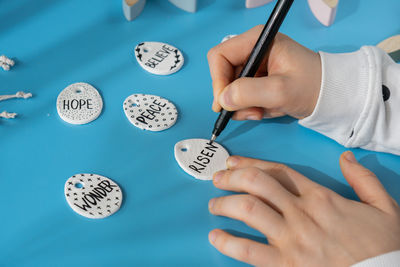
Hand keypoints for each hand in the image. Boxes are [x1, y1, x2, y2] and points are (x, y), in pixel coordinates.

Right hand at [207, 25, 321, 119]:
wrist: (331, 97)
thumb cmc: (312, 86)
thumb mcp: (279, 91)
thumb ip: (248, 93)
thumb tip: (222, 100)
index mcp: (257, 42)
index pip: (219, 56)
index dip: (218, 80)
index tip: (224, 102)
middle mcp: (253, 51)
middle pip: (223, 74)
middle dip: (232, 97)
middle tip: (250, 112)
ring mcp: (254, 67)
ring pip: (230, 88)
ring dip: (241, 106)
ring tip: (260, 113)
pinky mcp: (257, 81)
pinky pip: (240, 96)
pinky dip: (248, 108)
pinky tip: (263, 111)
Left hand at [208, 152, 399, 265]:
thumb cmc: (383, 249)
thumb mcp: (384, 207)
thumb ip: (363, 179)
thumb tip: (347, 157)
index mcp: (320, 197)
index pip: (278, 172)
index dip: (251, 163)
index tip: (234, 162)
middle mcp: (301, 212)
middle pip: (257, 184)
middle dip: (232, 177)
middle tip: (217, 178)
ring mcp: (291, 238)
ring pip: (249, 209)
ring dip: (225, 204)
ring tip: (214, 205)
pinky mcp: (285, 264)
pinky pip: (249, 250)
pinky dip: (229, 242)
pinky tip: (217, 237)